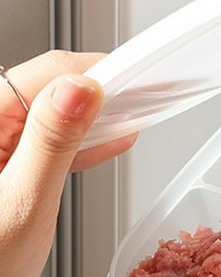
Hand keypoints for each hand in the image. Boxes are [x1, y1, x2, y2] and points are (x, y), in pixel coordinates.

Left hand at [0, 50, 136, 276]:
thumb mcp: (22, 204)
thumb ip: (51, 144)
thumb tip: (80, 90)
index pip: (46, 75)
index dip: (98, 72)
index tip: (142, 79)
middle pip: (49, 88)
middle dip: (101, 90)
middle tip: (149, 95)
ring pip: (52, 113)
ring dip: (95, 115)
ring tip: (137, 113)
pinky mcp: (3, 166)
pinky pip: (47, 142)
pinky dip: (80, 141)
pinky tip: (110, 140)